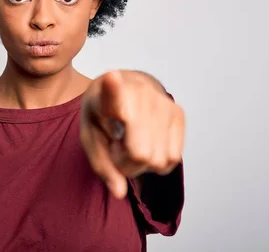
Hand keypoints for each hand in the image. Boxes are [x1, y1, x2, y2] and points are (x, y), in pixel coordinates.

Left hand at [80, 70, 184, 198]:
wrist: (124, 87)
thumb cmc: (103, 113)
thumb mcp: (90, 137)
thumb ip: (101, 164)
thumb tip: (119, 192)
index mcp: (108, 95)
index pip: (113, 92)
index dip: (113, 88)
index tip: (112, 77)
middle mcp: (139, 94)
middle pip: (140, 154)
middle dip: (126, 162)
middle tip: (117, 148)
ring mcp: (162, 102)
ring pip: (159, 160)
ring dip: (143, 162)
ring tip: (131, 143)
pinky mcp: (178, 112)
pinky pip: (173, 158)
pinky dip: (159, 162)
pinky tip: (147, 145)